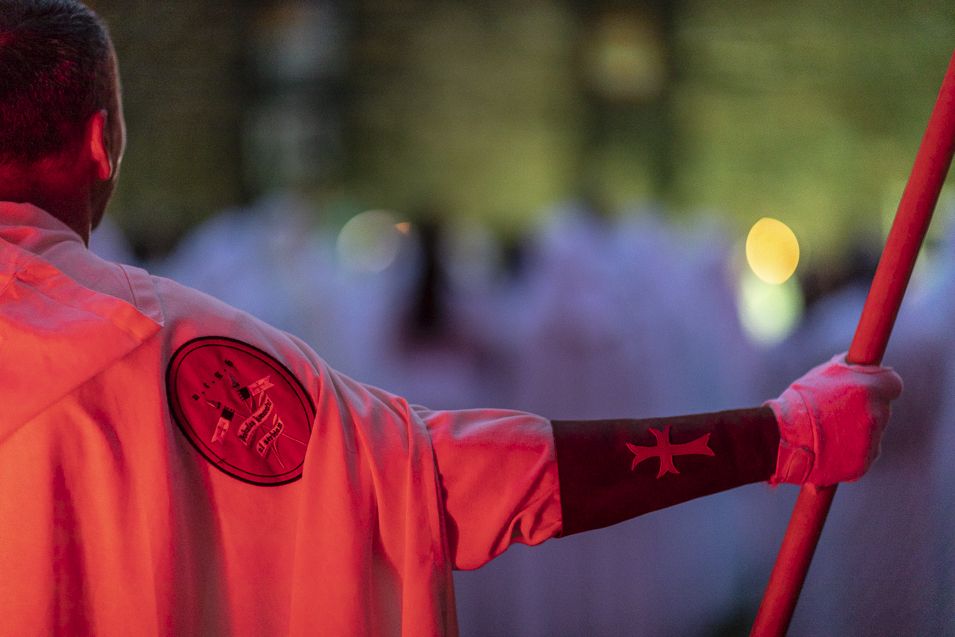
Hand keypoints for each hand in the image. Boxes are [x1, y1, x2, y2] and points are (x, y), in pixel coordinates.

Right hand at [765, 353, 902, 485]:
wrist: (781, 438)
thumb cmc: (797, 402)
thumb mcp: (821, 374)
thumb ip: (847, 369)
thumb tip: (858, 364)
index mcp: (870, 388)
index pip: (893, 384)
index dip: (880, 386)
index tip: (869, 389)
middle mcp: (877, 414)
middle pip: (880, 410)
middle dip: (863, 411)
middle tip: (835, 412)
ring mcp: (872, 442)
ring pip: (871, 435)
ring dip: (855, 434)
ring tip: (825, 433)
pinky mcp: (862, 465)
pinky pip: (861, 456)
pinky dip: (847, 454)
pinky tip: (826, 449)